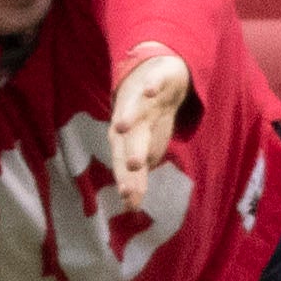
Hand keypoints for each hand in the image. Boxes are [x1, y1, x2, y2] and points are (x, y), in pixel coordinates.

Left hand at [108, 46, 192, 188]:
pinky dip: (150, 86)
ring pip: (135, 110)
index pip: (125, 162)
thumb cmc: (147, 116)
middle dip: (127, 156)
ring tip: (123, 128)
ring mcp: (142, 99)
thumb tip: (131, 207)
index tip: (129, 202)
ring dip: (130, 118)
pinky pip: (153, 82)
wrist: (158, 73)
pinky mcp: (155, 79)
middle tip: (128, 173)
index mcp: (127, 138)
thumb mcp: (145, 146)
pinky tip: (148, 92)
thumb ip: (138, 174)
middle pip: (128, 140)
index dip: (127, 180)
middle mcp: (131, 120)